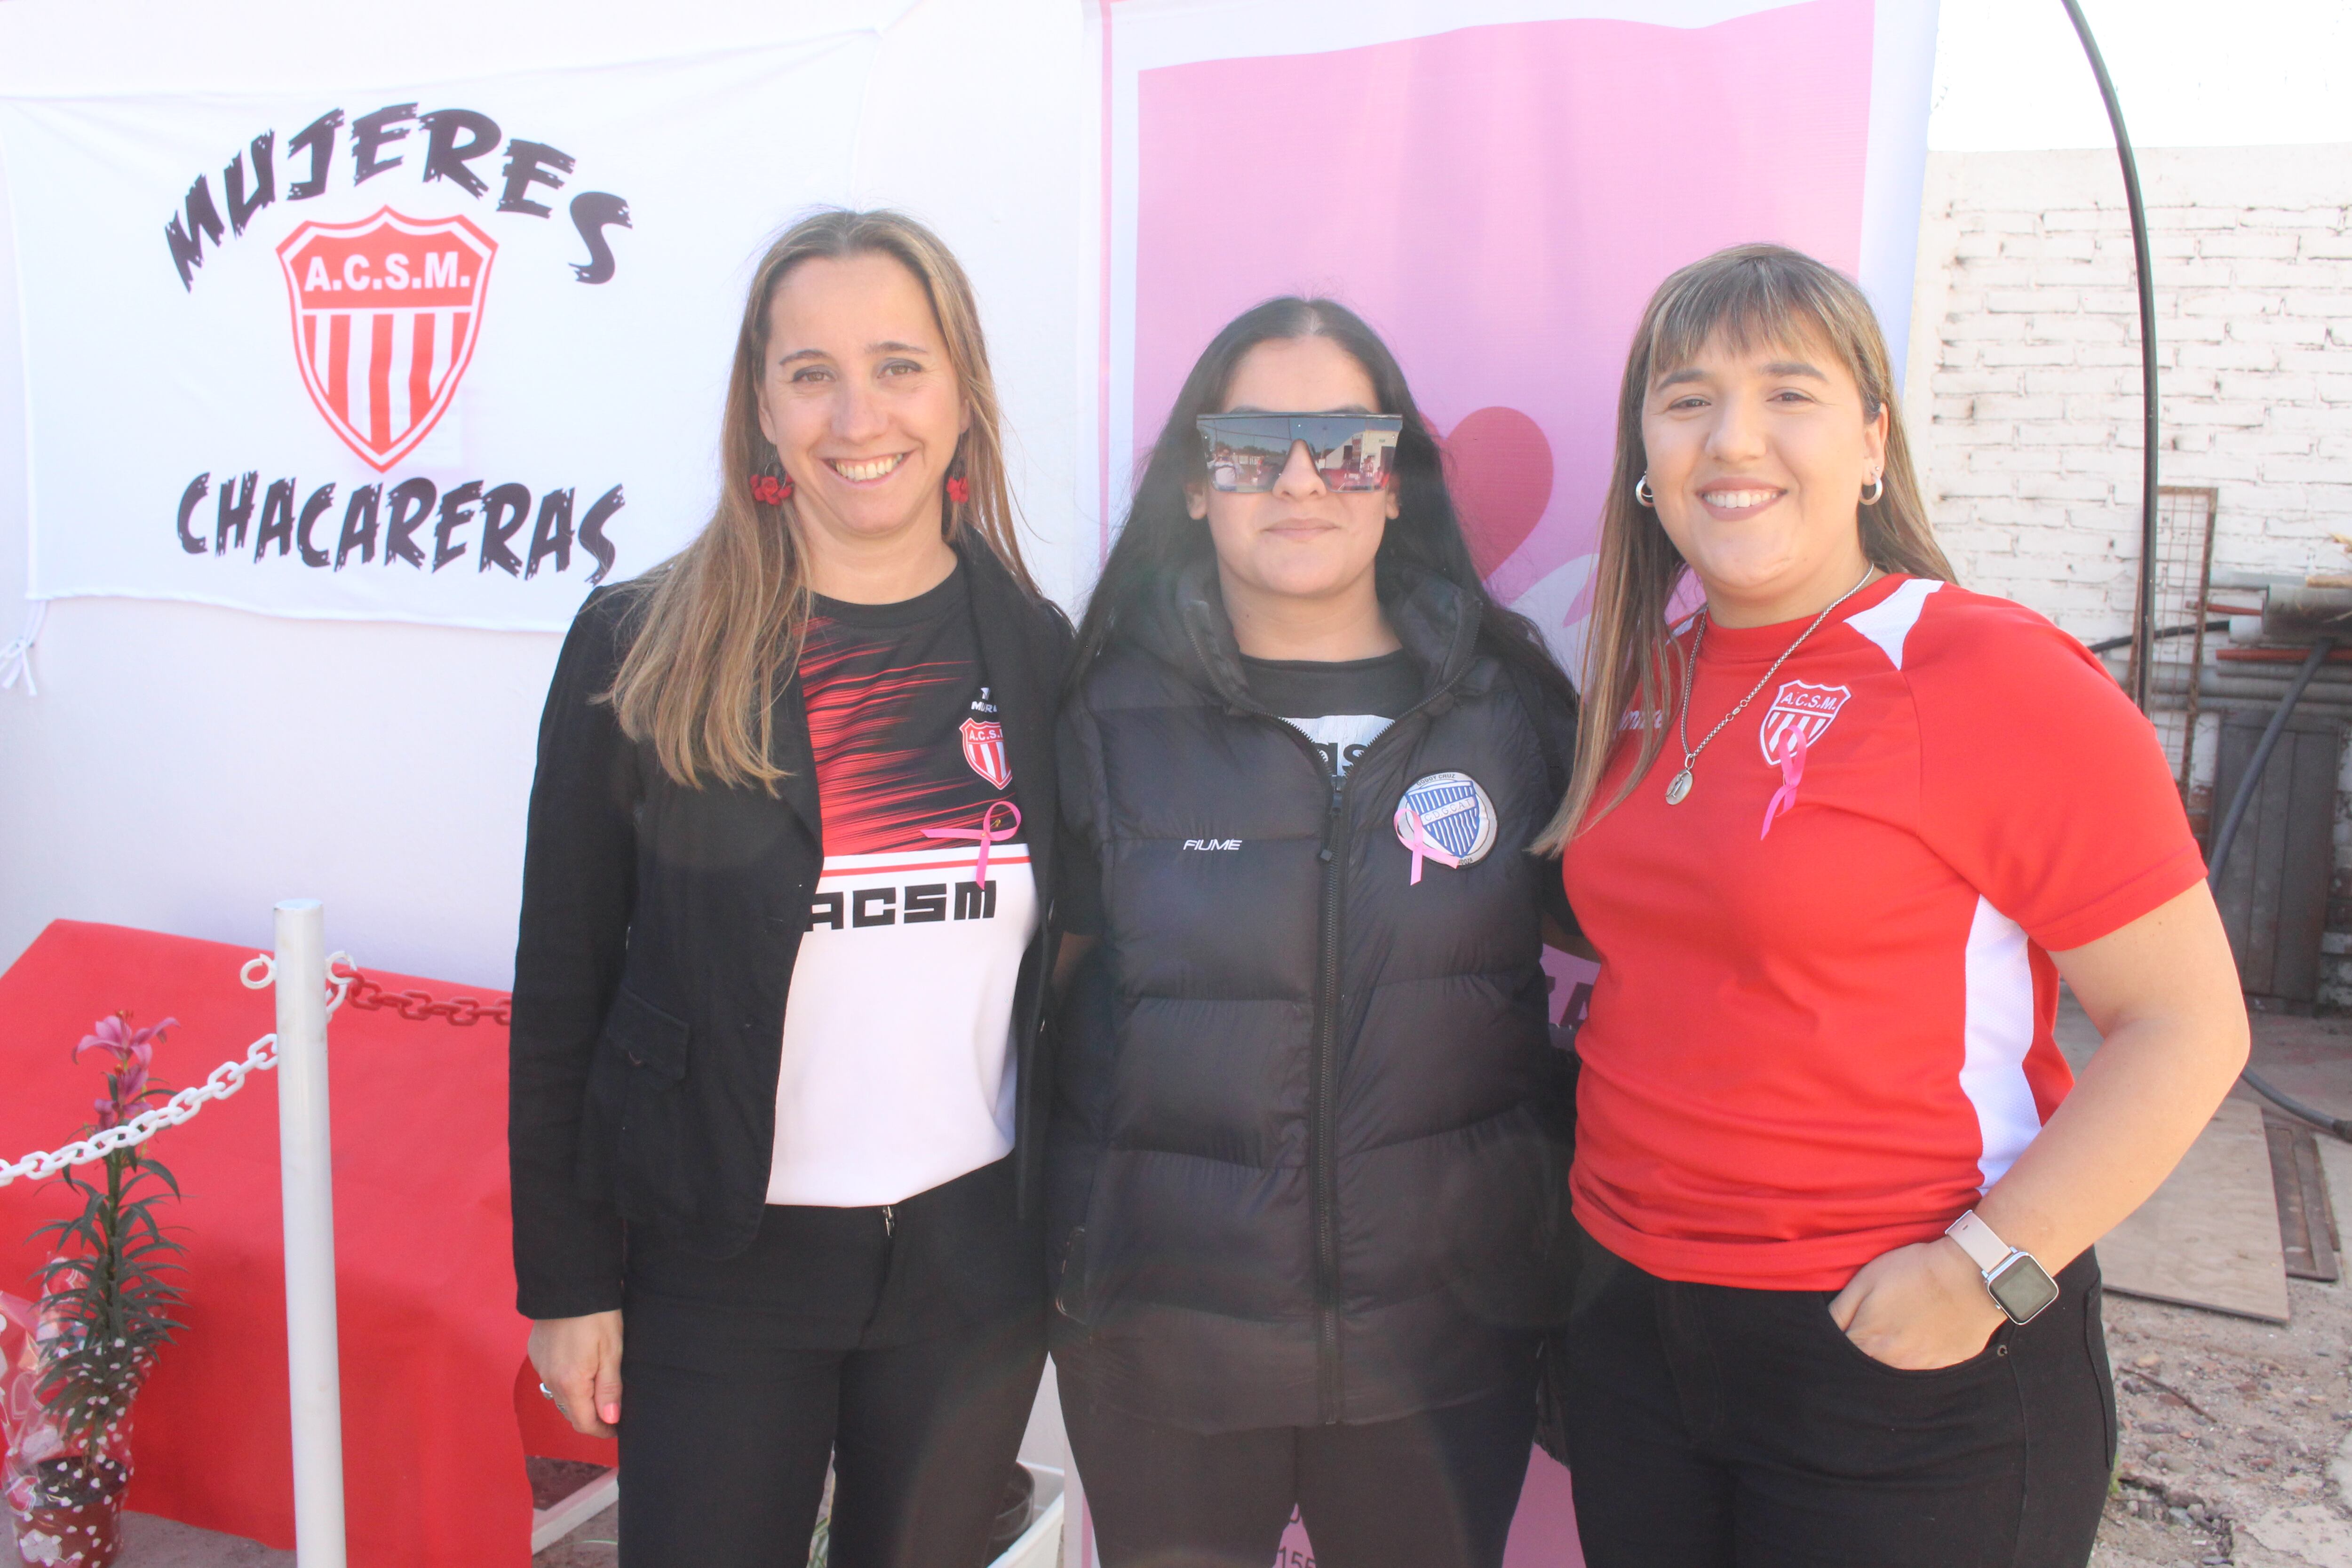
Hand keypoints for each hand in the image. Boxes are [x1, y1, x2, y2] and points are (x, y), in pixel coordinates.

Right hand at [528, 1309, 623, 1437]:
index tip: (618, 1428)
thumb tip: (610, 1420)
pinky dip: (567, 1382)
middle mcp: (550, 1379)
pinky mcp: (537, 1354)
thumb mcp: (612, 1351)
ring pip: (560, 1396)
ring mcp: (540, 1366)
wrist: (569, 1283)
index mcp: (570, 1383)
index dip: (603, 1430)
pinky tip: (581, 1369)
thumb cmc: (597, 1315)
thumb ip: (610, 1389)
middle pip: (571, 1412)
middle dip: (591, 1417)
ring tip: (599, 1390)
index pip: (584, 1423)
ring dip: (578, 1400)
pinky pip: (551, 1378)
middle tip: (613, 1410)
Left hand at [1827, 1239, 2005, 1370]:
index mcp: (1866, 1342)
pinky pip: (1921, 1372)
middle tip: (1870, 1331)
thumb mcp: (1864, 1280)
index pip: (1838, 1356)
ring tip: (1897, 1332)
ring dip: (1887, 1359)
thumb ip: (1839, 1311)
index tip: (1842, 1333)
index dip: (1835, 1346)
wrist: (1969, 1276)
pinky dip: (1915, 1360)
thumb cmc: (1914, 1272)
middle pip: (1864, 1369)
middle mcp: (1891, 1364)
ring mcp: (1920, 1368)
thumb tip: (1826, 1331)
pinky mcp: (1945, 1366)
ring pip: (1892, 1373)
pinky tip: (1919, 1338)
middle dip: (1859, 1356)